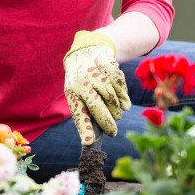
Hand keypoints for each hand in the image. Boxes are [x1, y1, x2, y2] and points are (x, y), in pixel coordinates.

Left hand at [63, 31, 130, 145]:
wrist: (85, 52)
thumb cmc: (81, 81)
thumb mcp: (78, 93)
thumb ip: (87, 110)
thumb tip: (94, 135)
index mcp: (72, 91)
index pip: (79, 112)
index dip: (84, 128)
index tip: (88, 143)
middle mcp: (81, 82)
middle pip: (97, 106)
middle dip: (107, 122)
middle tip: (113, 132)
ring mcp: (94, 72)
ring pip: (111, 97)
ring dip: (116, 108)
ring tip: (116, 113)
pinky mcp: (106, 65)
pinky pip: (119, 85)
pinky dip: (123, 94)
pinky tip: (122, 98)